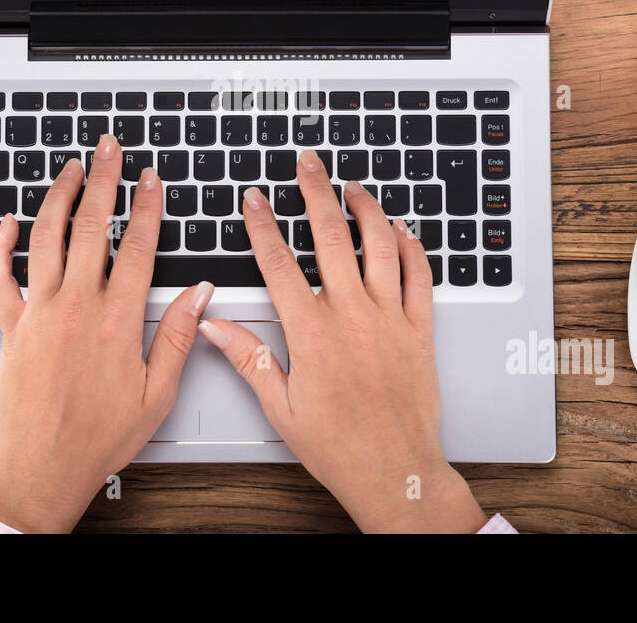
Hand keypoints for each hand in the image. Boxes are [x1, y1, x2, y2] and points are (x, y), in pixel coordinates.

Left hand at [0, 135, 211, 531]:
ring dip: (58, 196)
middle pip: (92, 227)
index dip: (147, 207)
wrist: (42, 467)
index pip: (138, 246)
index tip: (151, 179)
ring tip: (70, 169)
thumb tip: (199, 294)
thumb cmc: (99, 437)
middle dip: (103, 181)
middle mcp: (76, 307)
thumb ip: (177, 336)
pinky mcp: (11, 327)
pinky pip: (0, 276)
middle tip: (108, 149)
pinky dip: (2, 245)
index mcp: (117, 320)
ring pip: (46, 238)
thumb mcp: (157, 393)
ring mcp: (40, 313)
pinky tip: (10, 223)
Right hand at [197, 149, 485, 532]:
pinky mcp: (420, 330)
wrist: (396, 473)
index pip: (279, 263)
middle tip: (308, 164)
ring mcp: (390, 319)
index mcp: (312, 333)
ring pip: (380, 246)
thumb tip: (216, 325)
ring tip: (352, 187)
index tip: (254, 199)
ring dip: (365, 209)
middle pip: (330, 237)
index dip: (262, 225)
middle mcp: (352, 316)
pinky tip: (402, 229)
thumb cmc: (339, 448)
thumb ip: (248, 358)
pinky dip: (412, 246)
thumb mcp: (280, 408)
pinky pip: (420, 276)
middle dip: (315, 192)